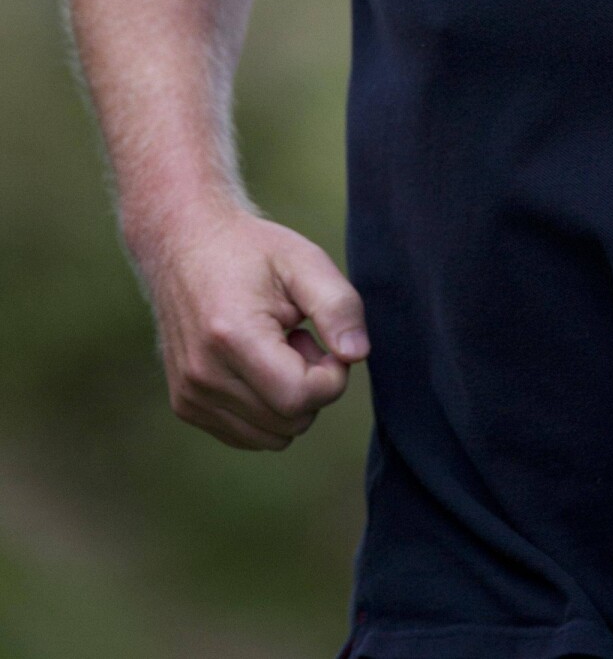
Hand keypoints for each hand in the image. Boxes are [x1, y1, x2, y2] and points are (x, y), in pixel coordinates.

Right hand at [140, 206, 369, 450]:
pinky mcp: (186, 406)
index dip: (332, 375)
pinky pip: (249, 435)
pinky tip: (256, 363)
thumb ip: (339, 306)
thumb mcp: (305, 261)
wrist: (184, 245)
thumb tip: (357, 355)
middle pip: (291, 422)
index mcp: (232, 336)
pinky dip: (266, 409)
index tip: (325, 339)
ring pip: (273, 437)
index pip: (300, 397)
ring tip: (276, 348)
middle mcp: (203, 375)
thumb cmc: (251, 251)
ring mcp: (190, 395)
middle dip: (311, 384)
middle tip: (299, 336)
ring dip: (288, 399)